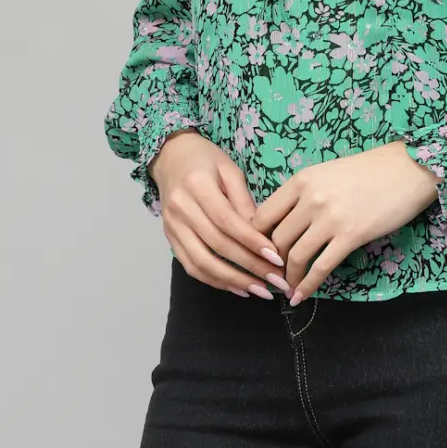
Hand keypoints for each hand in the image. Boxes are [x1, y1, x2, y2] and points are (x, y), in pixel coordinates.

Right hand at [149, 131, 291, 299]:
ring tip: (260, 291)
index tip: (276, 259)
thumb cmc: (206, 159)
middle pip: (216, 245)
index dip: (252, 242)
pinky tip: (237, 287)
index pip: (227, 221)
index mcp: (197, 185)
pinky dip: (214, 280)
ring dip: (233, 281)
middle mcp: (180, 208)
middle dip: (249, 267)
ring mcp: (171, 226)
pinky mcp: (169, 239)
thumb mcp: (230, 170)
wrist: (170, 156)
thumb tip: (261, 235)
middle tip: (276, 281)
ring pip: (201, 262)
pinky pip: (191, 266)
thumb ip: (244, 201)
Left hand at [249, 141, 441, 304]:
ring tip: (287, 288)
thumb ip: (304, 194)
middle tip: (273, 276)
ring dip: (287, 278)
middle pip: (275, 239)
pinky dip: (308, 285)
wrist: (406, 169)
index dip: (257, 239)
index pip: (263, 215)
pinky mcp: (350, 235)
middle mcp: (310, 198)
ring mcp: (330, 218)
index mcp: (301, 180)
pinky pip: (321, 267)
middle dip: (271, 263)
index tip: (261, 253)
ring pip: (295, 256)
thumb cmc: (368, 171)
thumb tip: (285, 223)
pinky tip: (302, 296)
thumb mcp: (326, 174)